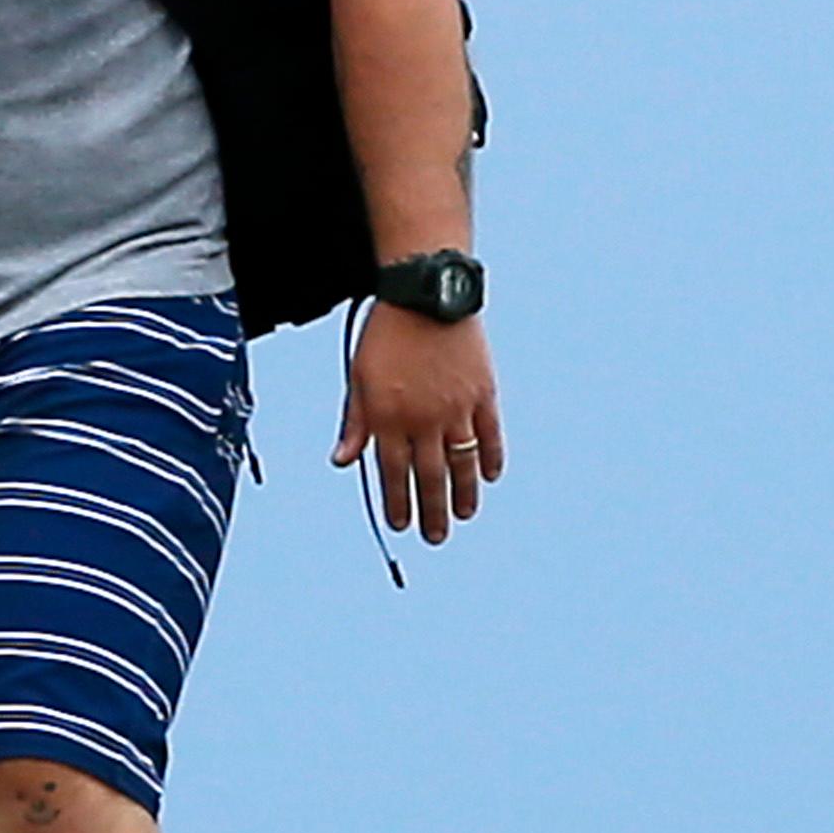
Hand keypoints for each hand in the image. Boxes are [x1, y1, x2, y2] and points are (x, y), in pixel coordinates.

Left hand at [335, 307, 502, 546]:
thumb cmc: (385, 334)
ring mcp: (457, 408)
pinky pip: (490, 436)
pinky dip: (491, 459)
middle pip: (429, 478)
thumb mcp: (359, 378)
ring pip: (462, 464)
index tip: (400, 524)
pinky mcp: (483, 393)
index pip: (392, 473)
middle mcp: (423, 419)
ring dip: (463, 494)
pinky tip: (490, 477)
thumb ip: (354, 423)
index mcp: (387, 417)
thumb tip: (341, 462)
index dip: (396, 502)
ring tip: (463, 515)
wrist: (426, 295)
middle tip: (435, 536)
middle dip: (431, 512)